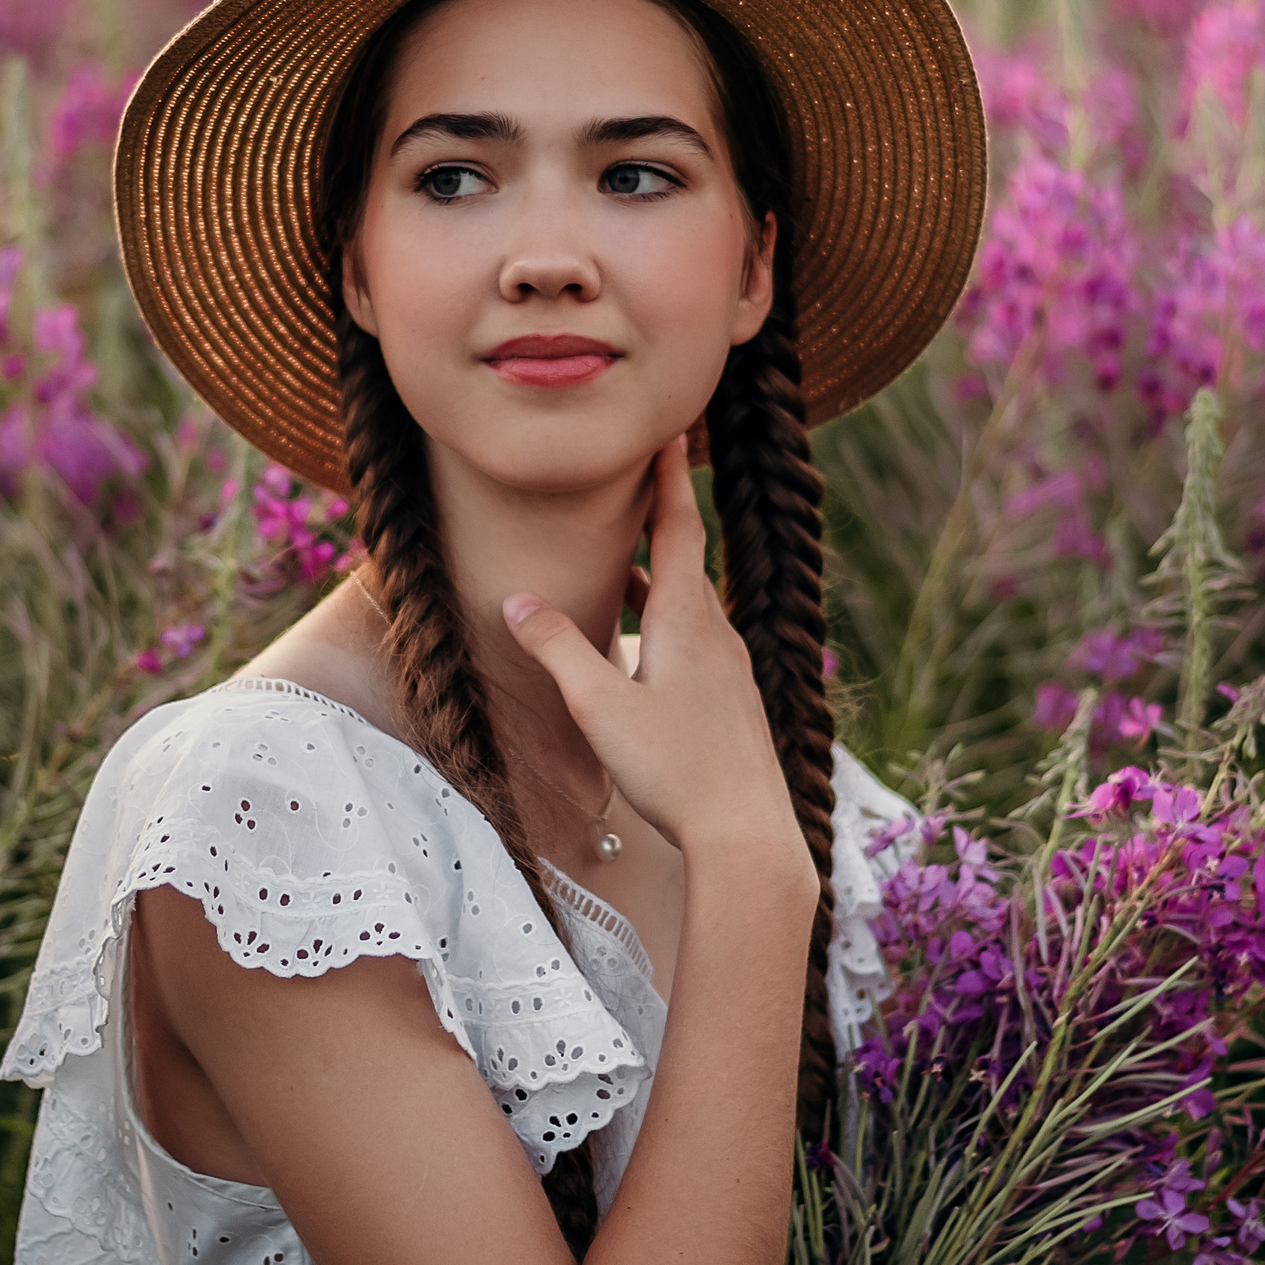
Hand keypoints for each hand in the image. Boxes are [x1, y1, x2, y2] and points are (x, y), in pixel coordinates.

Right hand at [500, 443, 809, 885]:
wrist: (747, 834)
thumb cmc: (674, 769)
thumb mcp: (599, 705)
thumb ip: (558, 648)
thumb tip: (517, 600)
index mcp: (689, 620)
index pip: (679, 527)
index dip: (669, 477)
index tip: (669, 430)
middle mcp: (717, 635)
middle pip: (685, 562)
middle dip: (658, 521)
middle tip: (635, 483)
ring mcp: (730, 671)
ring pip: (690, 607)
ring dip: (657, 580)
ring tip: (624, 566)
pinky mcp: (732, 704)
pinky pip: (698, 644)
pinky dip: (669, 623)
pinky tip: (649, 650)